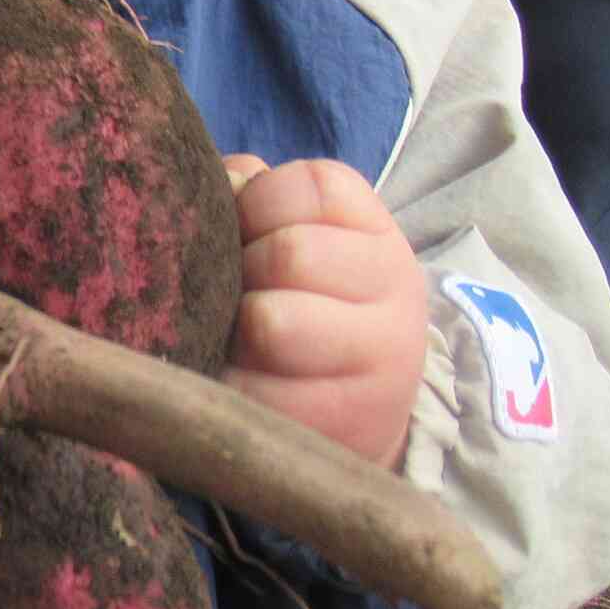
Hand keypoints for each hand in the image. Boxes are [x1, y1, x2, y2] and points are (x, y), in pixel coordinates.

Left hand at [220, 156, 424, 469]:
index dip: (255, 205)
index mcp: (376, 234)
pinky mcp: (341, 425)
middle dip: (241, 272)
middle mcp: (395, 294)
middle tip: (236, 295)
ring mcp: (379, 365)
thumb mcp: (298, 238)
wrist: (357, 411)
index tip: (246, 234)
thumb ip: (252, 196)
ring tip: (235, 339)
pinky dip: (227, 385)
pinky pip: (253, 391)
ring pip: (272, 323)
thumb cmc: (305, 306)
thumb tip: (215, 183)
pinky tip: (235, 383)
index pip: (310, 187)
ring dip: (231, 330)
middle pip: (289, 253)